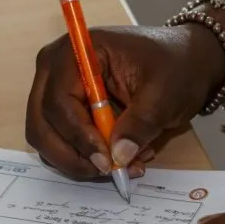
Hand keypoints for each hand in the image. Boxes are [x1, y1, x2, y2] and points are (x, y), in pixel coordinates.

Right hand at [26, 25, 224, 178]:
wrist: (182, 62)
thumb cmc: (172, 66)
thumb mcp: (164, 94)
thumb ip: (140, 123)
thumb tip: (119, 156)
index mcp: (76, 52)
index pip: (58, 101)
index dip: (78, 136)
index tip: (106, 160)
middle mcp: (54, 69)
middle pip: (42, 124)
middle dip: (72, 155)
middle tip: (109, 170)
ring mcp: (54, 90)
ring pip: (46, 139)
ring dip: (79, 160)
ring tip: (121, 165)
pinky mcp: (63, 110)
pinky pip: (60, 143)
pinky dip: (83, 158)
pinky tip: (117, 159)